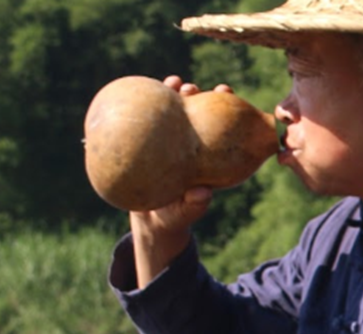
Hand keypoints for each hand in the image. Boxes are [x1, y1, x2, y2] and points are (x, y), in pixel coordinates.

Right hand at [128, 76, 232, 287]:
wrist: (151, 220)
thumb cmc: (174, 216)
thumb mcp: (183, 214)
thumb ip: (193, 207)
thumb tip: (203, 194)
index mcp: (209, 154)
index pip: (220, 124)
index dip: (226, 106)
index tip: (225, 91)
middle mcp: (192, 142)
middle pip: (198, 111)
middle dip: (199, 93)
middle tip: (193, 88)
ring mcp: (171, 140)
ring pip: (174, 111)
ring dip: (174, 93)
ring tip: (173, 83)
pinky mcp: (152, 142)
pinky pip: (147, 122)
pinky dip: (143, 108)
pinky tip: (136, 95)